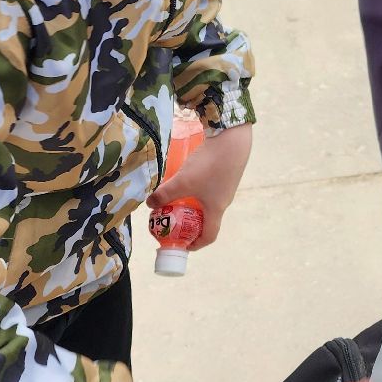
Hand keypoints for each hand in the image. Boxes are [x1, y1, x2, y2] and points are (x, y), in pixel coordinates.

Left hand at [148, 123, 252, 247]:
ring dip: (192, 203)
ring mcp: (225, 186)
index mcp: (216, 209)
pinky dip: (197, 189)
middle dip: (188, 222)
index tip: (181, 244)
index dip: (195, 244)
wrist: (232, 138)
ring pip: (207, 202)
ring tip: (175, 196)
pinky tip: (186, 177)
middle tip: (172, 218)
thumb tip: (149, 204)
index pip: (209, 236)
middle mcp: (223, 200)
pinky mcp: (224, 172)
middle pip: (206, 219)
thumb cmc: (210, 165)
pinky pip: (209, 187)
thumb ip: (165, 194)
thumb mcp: (183, 181)